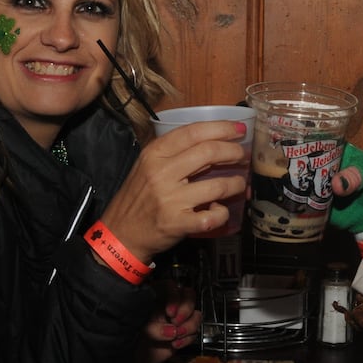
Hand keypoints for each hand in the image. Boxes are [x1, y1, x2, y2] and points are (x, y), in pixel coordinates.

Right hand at [98, 120, 248, 260]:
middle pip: (209, 152)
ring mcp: (170, 199)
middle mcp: (162, 173)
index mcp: (154, 154)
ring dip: (236, 183)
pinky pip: (213, 216)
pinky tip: (219, 210)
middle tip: (242, 155)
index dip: (221, 127)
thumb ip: (174, 153)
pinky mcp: (178, 223)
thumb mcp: (147, 166)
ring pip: (218, 186)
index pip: (193, 132)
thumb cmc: (138, 197)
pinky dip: (223, 213)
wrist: (120, 234)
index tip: (239, 128)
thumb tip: (214, 142)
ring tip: (239, 183)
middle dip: (234, 152)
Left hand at [131, 279, 200, 362]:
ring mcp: (177, 318)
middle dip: (186, 310)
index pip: (172, 286)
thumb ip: (155, 328)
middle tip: (175, 322)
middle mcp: (168, 304)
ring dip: (189, 326)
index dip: (174, 298)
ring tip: (176, 336)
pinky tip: (174, 344)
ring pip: (196, 315)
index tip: (169, 312)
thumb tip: (172, 331)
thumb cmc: (130, 335)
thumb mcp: (138, 327)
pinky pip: (194, 332)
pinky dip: (187, 339)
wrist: (131, 356)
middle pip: (189, 296)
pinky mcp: (182, 333)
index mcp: (155, 296)